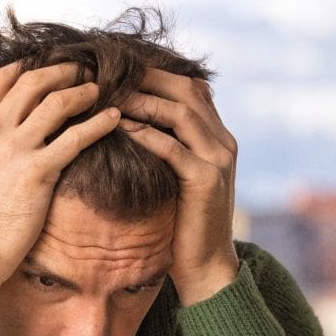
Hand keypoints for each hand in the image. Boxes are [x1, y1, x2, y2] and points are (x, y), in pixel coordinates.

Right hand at [0, 62, 119, 294]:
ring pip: (56, 103)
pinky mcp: (37, 171)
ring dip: (82, 92)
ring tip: (98, 91)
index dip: (26, 67)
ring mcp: (15, 148)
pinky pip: (75, 137)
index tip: (43, 67)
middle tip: (80, 71)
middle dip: (61, 72)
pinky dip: (97, 124)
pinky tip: (112, 119)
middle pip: (32, 83)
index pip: (0, 80)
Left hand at [120, 69, 239, 305]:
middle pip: (187, 91)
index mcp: (217, 137)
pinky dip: (146, 134)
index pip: (191, 89)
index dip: (159, 75)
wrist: (206, 266)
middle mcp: (223, 142)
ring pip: (182, 113)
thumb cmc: (182, 224)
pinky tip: (122, 127)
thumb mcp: (176, 178)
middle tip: (113, 72)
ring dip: (145, 100)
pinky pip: (173, 148)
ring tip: (112, 95)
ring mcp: (218, 159)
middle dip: (150, 78)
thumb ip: (167, 149)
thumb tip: (132, 123)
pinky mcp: (205, 180)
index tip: (123, 70)